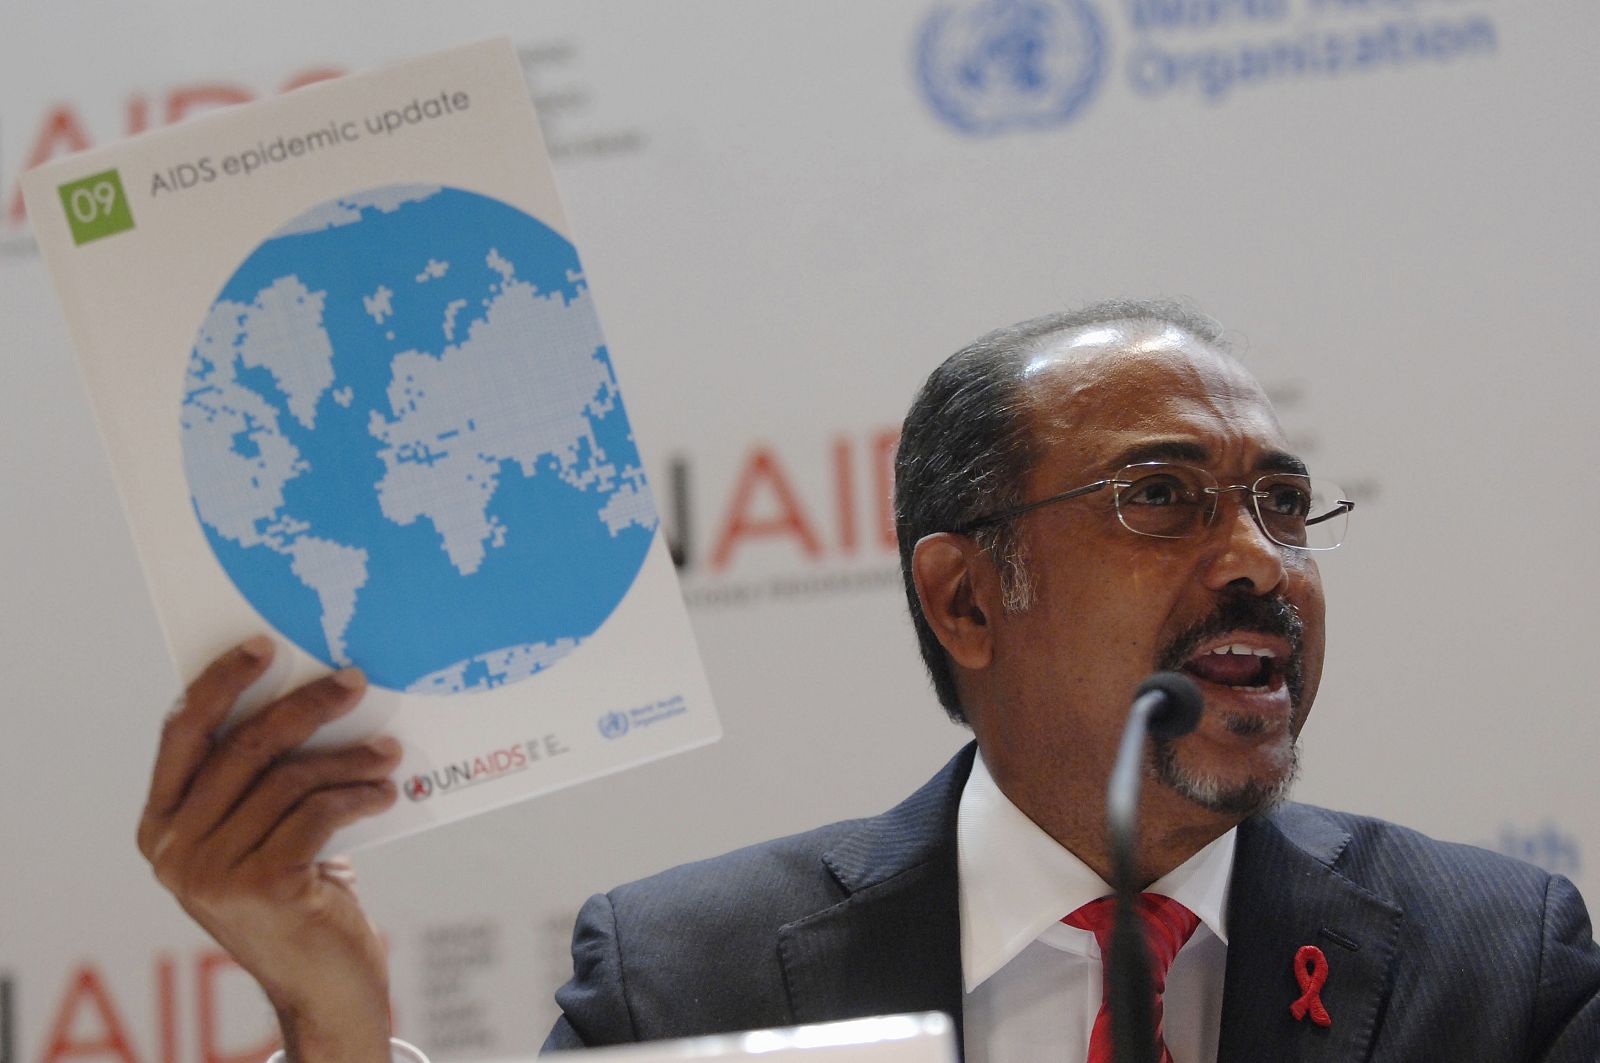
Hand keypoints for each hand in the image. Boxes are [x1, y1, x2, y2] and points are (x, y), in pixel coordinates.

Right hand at [137, 636, 401, 1062]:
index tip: (263, 646)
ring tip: (389, 752)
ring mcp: (212, 869)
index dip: (220, 683)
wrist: (320, 986)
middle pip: (244, 745)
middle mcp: (172, 847)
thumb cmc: (296, 895)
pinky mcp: (262, 883)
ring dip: (349, 756)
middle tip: (354, 681)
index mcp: (159, 825)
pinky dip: (360, 794)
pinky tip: (387, 792)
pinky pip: (320, 812)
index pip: (182, 733)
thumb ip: (257, 782)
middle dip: (306, 705)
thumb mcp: (258, 836)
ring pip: (290, 777)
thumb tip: (310, 694)